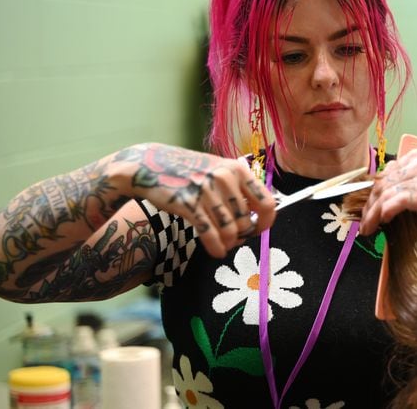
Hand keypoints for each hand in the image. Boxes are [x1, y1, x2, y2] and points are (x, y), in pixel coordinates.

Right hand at [114, 143, 275, 257]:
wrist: (150, 166)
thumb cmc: (189, 171)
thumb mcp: (220, 169)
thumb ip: (239, 189)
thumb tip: (258, 219)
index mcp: (238, 170)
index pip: (266, 203)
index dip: (266, 222)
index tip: (259, 229)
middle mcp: (225, 179)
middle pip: (247, 222)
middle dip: (242, 236)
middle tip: (234, 239)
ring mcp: (207, 192)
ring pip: (231, 231)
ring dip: (229, 244)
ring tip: (225, 245)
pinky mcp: (189, 205)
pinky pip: (211, 235)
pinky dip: (216, 248)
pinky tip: (216, 252)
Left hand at [359, 150, 416, 238]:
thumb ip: (412, 184)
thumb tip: (384, 198)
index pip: (384, 174)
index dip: (370, 194)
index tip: (366, 211)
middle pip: (381, 183)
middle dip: (368, 206)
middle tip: (363, 225)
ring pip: (385, 194)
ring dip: (372, 214)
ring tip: (368, 229)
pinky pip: (397, 201)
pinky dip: (385, 212)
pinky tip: (383, 222)